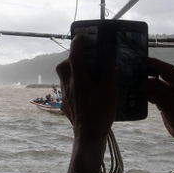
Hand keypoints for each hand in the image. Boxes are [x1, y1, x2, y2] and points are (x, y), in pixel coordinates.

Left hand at [57, 35, 117, 172]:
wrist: (89, 135)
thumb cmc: (101, 111)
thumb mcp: (110, 90)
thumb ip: (109, 72)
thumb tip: (109, 59)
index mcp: (78, 78)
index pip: (75, 55)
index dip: (78, 43)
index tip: (82, 37)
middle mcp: (68, 85)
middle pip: (63, 66)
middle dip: (70, 59)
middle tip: (83, 60)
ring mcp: (64, 97)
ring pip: (63, 79)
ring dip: (71, 73)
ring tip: (85, 76)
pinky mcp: (65, 107)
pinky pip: (66, 92)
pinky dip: (74, 88)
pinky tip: (84, 94)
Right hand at [142, 57, 173, 172]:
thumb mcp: (169, 106)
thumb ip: (155, 93)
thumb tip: (142, 82)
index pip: (169, 70)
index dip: (156, 64)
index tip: (142, 59)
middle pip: (165, 76)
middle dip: (152, 72)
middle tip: (137, 68)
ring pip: (162, 86)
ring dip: (151, 84)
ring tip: (137, 81)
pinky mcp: (173, 104)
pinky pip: (161, 95)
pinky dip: (152, 94)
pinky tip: (143, 94)